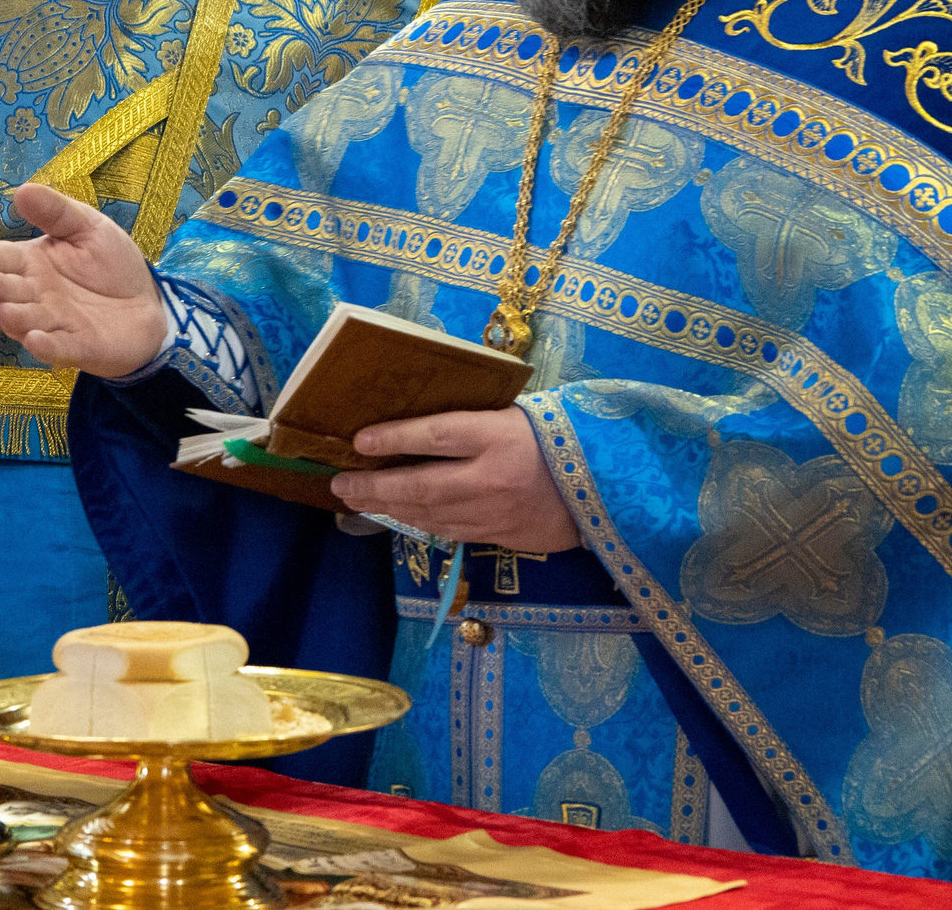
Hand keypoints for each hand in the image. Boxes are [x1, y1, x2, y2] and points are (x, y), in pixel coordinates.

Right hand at [0, 183, 164, 378]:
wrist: (147, 302)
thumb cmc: (110, 264)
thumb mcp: (87, 227)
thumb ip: (56, 212)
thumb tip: (21, 190)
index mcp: (32, 263)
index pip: (2, 259)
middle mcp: (35, 295)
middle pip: (7, 292)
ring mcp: (53, 323)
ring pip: (26, 322)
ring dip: (15, 318)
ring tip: (6, 311)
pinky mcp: (76, 347)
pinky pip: (56, 349)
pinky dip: (45, 347)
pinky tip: (35, 340)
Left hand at [329, 409, 580, 553]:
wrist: (612, 489)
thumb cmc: (563, 438)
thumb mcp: (524, 413)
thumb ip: (480, 419)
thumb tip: (425, 423)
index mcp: (501, 435)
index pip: (436, 434)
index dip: (394, 437)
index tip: (359, 439)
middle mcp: (493, 478)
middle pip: (421, 484)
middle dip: (374, 485)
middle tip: (340, 483)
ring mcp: (496, 513)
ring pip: (429, 514)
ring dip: (389, 508)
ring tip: (357, 499)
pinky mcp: (502, 537)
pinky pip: (450, 531)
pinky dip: (419, 523)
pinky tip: (400, 515)